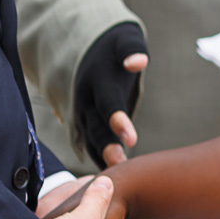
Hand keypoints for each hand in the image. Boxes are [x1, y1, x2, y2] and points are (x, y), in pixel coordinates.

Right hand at [74, 23, 148, 167]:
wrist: (91, 48)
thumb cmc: (117, 45)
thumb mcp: (124, 40)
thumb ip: (131, 49)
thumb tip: (137, 61)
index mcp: (98, 80)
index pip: (108, 103)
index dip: (118, 120)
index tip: (132, 139)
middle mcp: (86, 99)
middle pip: (95, 127)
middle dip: (107, 146)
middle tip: (121, 164)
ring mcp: (82, 112)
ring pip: (90, 139)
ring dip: (101, 157)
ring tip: (116, 178)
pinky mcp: (83, 122)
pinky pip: (89, 143)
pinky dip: (97, 158)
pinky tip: (110, 178)